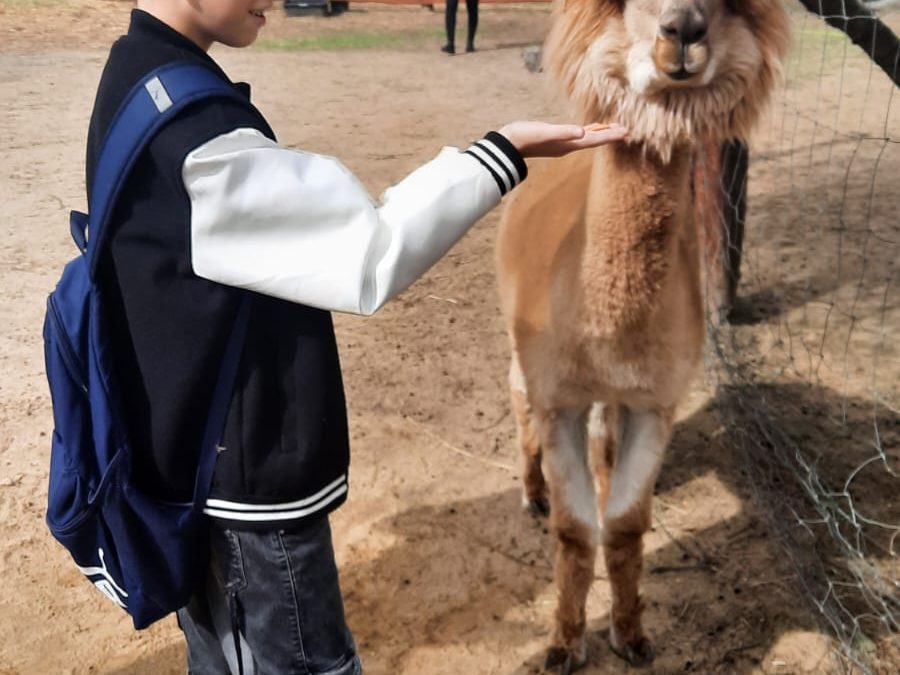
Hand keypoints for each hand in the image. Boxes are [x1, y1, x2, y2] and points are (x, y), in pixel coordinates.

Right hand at [498, 121, 628, 157]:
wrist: (508, 144)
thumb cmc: (525, 136)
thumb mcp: (545, 132)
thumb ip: (563, 132)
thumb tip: (582, 131)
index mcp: (568, 144)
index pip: (594, 140)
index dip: (610, 136)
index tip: (626, 132)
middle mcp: (567, 145)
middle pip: (594, 140)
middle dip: (609, 135)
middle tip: (626, 130)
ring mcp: (561, 143)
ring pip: (587, 138)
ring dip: (600, 134)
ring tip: (613, 129)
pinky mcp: (555, 139)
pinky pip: (577, 135)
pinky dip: (587, 132)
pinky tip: (589, 128)